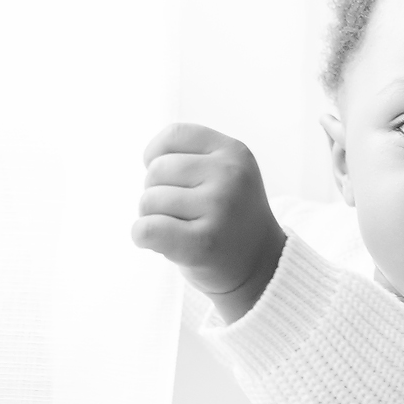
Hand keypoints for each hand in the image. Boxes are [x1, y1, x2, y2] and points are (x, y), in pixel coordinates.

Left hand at [132, 124, 284, 318]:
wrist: (260, 267)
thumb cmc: (228, 218)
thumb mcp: (225, 174)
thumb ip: (191, 157)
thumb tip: (147, 160)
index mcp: (235, 153)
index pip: (175, 135)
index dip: (156, 155)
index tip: (167, 178)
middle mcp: (230, 176)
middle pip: (156, 170)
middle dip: (156, 192)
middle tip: (182, 214)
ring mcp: (220, 209)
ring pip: (148, 201)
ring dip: (153, 218)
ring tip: (182, 229)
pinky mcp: (203, 244)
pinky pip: (146, 230)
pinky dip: (143, 238)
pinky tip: (163, 244)